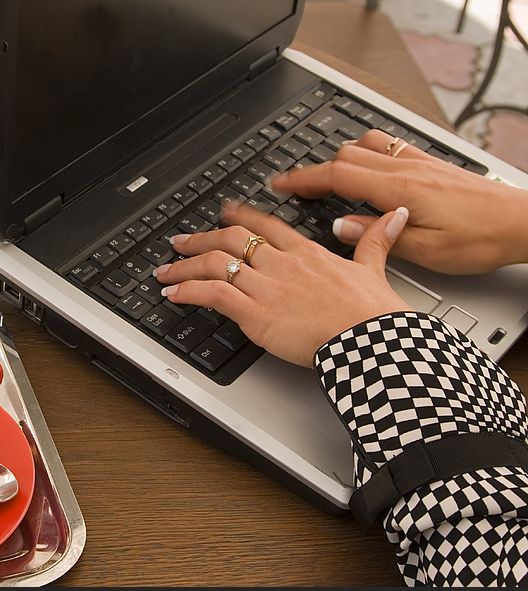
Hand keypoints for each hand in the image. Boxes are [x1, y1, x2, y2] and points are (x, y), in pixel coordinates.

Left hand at [154, 205, 412, 366]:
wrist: (371, 340)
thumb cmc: (374, 313)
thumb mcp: (374, 268)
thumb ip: (375, 241)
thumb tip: (392, 215)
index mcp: (306, 252)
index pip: (265, 225)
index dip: (239, 216)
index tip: (223, 212)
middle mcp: (281, 264)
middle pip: (231, 239)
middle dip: (200, 238)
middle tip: (180, 240)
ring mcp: (266, 287)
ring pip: (215, 263)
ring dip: (185, 265)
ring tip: (165, 270)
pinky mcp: (255, 313)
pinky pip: (213, 294)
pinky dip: (188, 291)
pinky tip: (173, 294)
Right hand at [271, 129, 527, 273]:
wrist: (523, 222)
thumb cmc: (481, 239)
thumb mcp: (425, 250)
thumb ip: (377, 236)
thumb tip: (340, 226)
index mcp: (398, 189)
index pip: (337, 175)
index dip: (303, 179)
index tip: (280, 183)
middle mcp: (406, 168)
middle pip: (345, 156)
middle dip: (313, 169)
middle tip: (293, 185)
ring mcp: (419, 162)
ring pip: (366, 146)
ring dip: (340, 158)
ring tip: (327, 178)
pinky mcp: (431, 164)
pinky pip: (388, 147)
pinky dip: (367, 154)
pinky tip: (368, 169)